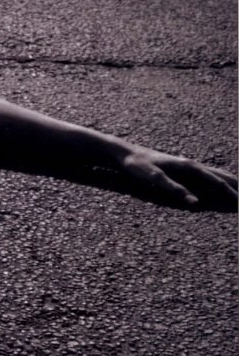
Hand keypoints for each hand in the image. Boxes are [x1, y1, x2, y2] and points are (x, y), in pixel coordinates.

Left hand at [119, 146, 237, 209]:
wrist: (127, 153)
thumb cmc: (138, 165)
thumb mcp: (153, 177)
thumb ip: (174, 188)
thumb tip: (194, 203)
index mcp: (188, 167)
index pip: (216, 182)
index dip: (231, 193)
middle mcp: (192, 165)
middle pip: (221, 176)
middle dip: (236, 187)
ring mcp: (188, 166)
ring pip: (216, 174)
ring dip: (230, 183)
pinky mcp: (183, 168)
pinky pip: (207, 176)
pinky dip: (219, 181)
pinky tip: (220, 184)